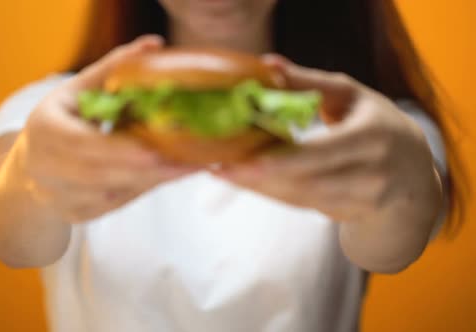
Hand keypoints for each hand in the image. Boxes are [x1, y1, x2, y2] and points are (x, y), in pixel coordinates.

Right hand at [11, 35, 195, 222]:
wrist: (29, 165)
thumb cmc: (62, 118)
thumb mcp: (79, 89)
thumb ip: (113, 69)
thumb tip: (155, 44)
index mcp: (44, 130)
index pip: (82, 144)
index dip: (119, 150)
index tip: (156, 151)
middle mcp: (44, 168)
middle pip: (102, 174)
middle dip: (149, 170)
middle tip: (191, 161)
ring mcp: (58, 197)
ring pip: (113, 194)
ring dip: (152, 181)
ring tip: (189, 167)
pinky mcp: (75, 214)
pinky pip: (116, 205)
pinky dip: (143, 189)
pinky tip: (167, 176)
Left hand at [215, 54, 442, 227]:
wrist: (412, 172)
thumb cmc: (375, 122)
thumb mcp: (350, 95)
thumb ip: (309, 82)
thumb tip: (267, 66)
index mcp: (373, 138)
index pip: (323, 152)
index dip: (282, 159)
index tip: (242, 160)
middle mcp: (372, 175)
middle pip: (305, 181)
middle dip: (258, 177)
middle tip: (218, 167)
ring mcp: (361, 201)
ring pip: (299, 197)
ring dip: (259, 186)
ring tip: (224, 173)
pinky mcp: (347, 214)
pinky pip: (302, 205)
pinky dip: (272, 192)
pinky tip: (248, 181)